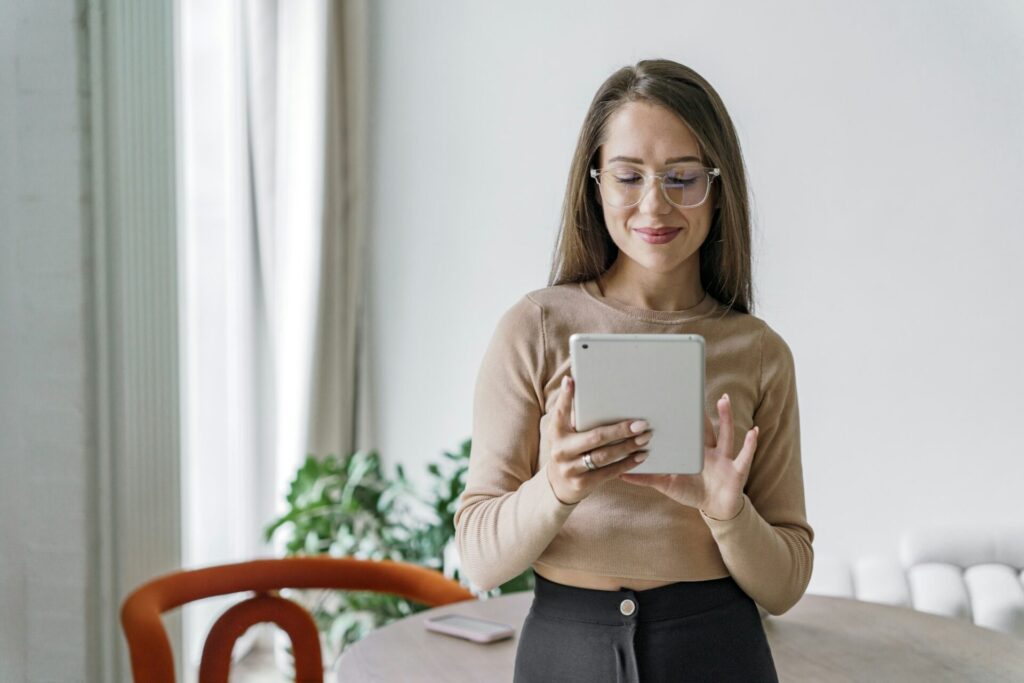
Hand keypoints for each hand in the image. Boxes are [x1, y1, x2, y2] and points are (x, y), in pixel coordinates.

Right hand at [544, 376, 651, 504]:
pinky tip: (640, 456)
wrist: (558, 484)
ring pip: (604, 456)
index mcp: (555, 432)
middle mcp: (560, 450)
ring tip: (645, 438)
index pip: (561, 412)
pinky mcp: (582, 484)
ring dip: (628, 447)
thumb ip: (572, 413)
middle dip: (620, 430)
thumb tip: (576, 381)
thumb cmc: (568, 448)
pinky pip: (609, 473)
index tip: (572, 380)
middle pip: (595, 437)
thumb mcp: (564, 431)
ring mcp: (571, 468)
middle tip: (642, 424)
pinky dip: (626, 464)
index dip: (565, 396)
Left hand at [617, 393, 757, 519]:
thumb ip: (647, 479)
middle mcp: (709, 450)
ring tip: (723, 399)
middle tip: (695, 387)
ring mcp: (724, 457)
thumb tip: (620, 474)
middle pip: (705, 426)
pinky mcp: (737, 470)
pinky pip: (745, 455)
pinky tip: (753, 431)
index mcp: (693, 451)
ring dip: (725, 416)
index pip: (686, 428)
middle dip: (700, 408)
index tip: (671, 394)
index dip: (681, 414)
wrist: (716, 509)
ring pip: (726, 433)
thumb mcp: (667, 484)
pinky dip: (750, 444)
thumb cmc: (692, 492)